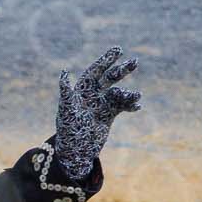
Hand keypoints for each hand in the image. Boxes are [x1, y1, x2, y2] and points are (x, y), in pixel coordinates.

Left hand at [52, 46, 141, 179]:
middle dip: (121, 70)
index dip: (105, 60)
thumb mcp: (67, 111)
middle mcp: (92, 96)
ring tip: (136, 96)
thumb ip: (66, 92)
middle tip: (135, 61)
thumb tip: (64, 72)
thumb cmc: (67, 131)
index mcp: (81, 91)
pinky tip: (137, 106)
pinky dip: (130, 105)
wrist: (76, 152)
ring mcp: (101, 105)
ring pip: (118, 93)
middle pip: (109, 79)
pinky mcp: (109, 116)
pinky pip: (122, 106)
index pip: (94, 71)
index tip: (118, 50)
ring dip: (128, 93)